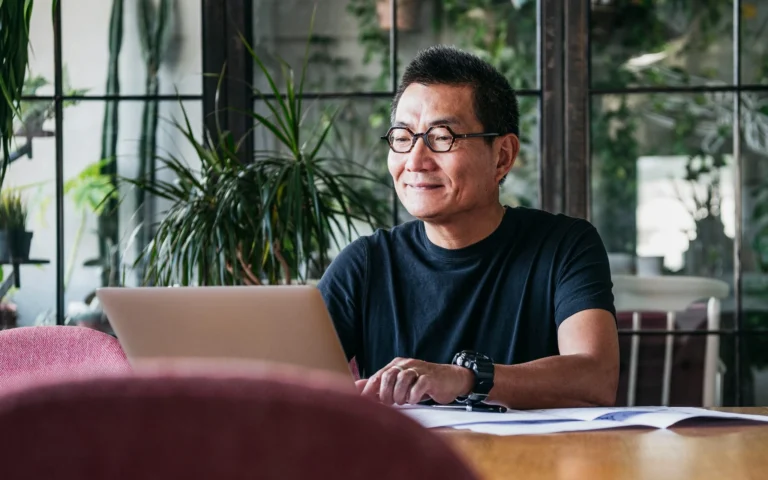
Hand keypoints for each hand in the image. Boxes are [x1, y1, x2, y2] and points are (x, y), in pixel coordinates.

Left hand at [356, 358, 473, 405]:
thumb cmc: (422, 384)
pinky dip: (414, 394)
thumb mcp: (400, 384)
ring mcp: (419, 369)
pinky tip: (413, 400)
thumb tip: (357, 387)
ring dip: (400, 394)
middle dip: (386, 393)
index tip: (365, 402)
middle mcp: (406, 365)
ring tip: (402, 402)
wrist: (450, 379)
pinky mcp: (431, 377)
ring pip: (404, 378)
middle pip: (389, 375)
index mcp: (396, 365)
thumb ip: (379, 384)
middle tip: (390, 403)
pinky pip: (420, 383)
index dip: (370, 390)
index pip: (378, 375)